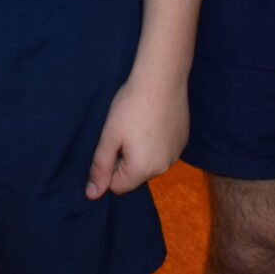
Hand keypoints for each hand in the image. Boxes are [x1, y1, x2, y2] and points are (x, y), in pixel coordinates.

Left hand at [86, 72, 186, 198]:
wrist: (161, 78)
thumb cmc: (130, 106)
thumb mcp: (109, 136)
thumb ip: (100, 168)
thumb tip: (92, 195)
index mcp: (142, 170)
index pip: (117, 186)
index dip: (109, 166)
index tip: (112, 142)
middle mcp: (163, 168)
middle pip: (135, 176)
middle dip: (126, 159)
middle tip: (124, 131)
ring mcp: (176, 155)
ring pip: (150, 163)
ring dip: (141, 151)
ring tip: (139, 124)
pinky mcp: (183, 141)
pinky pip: (163, 151)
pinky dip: (156, 142)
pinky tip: (153, 120)